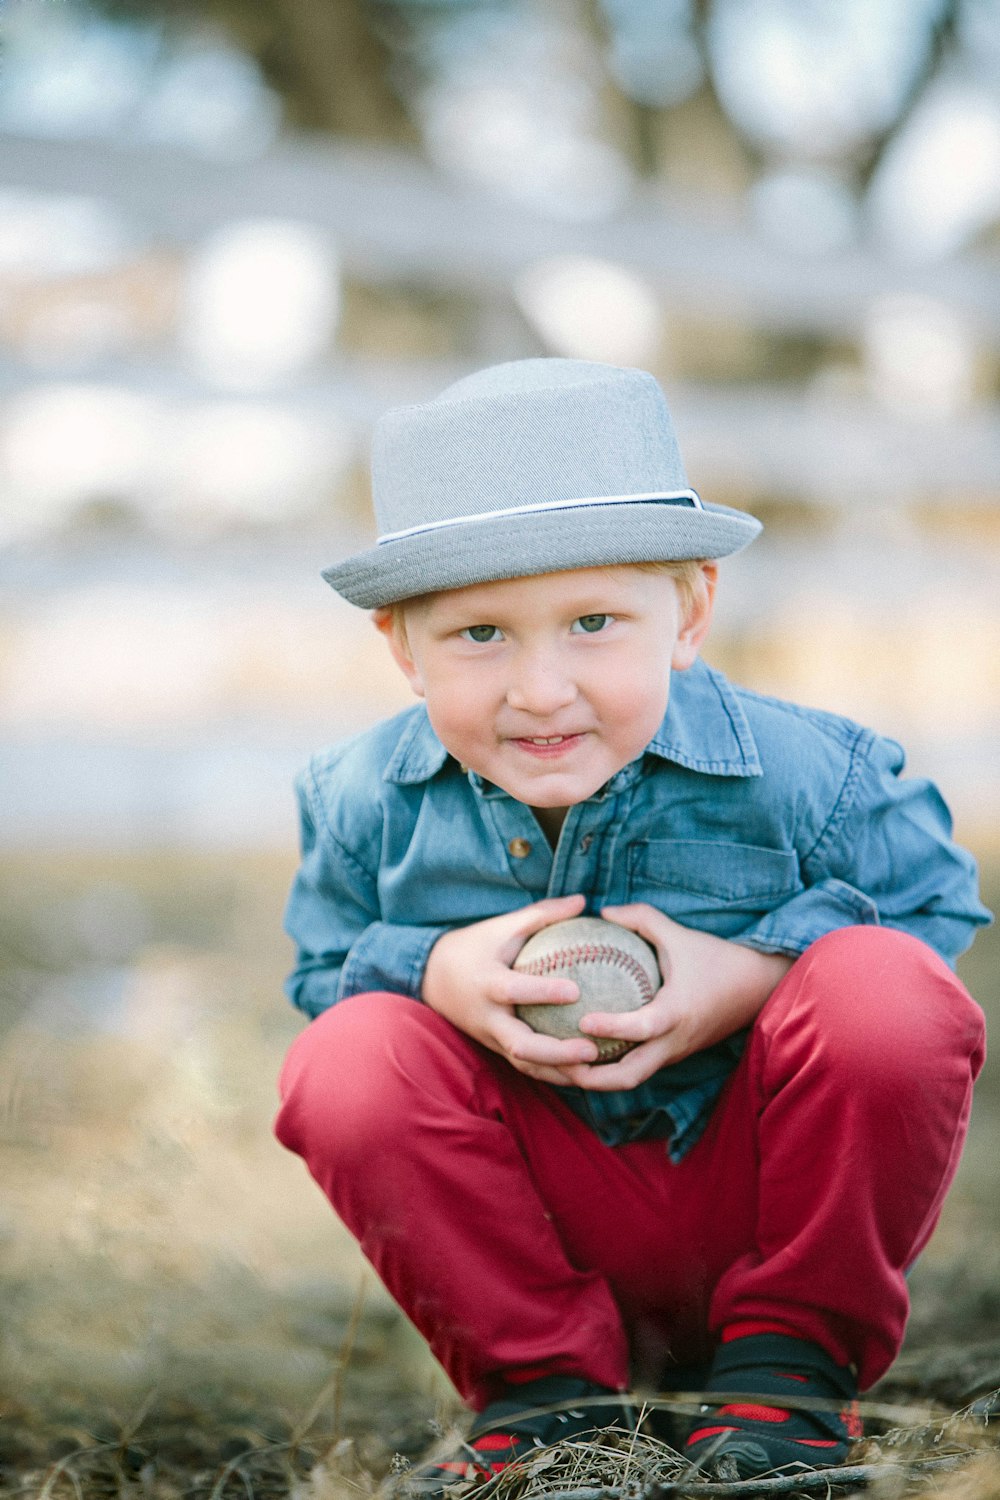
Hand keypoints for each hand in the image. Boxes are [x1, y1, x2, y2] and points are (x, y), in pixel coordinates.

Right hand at [422, 893, 602, 1082]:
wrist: (434, 978)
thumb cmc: (476, 946)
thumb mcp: (503, 926)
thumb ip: (542, 914)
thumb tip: (582, 901)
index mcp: (486, 983)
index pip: (513, 991)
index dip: (542, 993)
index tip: (575, 990)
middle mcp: (488, 1017)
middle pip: (520, 1045)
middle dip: (556, 1053)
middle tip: (591, 1049)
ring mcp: (492, 1038)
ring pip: (526, 1065)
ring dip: (560, 1072)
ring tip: (596, 1070)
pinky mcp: (497, 1050)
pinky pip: (527, 1068)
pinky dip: (554, 1074)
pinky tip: (587, 1074)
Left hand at [557, 904, 794, 1091]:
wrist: (757, 989)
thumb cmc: (715, 957)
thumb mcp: (678, 934)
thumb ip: (640, 919)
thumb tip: (600, 911)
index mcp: (678, 1012)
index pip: (643, 1028)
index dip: (612, 1028)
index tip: (582, 1020)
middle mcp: (674, 1041)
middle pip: (630, 1076)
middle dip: (591, 1077)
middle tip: (556, 1061)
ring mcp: (673, 1053)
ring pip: (631, 1079)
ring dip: (596, 1079)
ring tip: (558, 1065)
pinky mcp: (672, 1055)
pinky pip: (637, 1068)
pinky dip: (609, 1068)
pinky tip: (579, 1054)